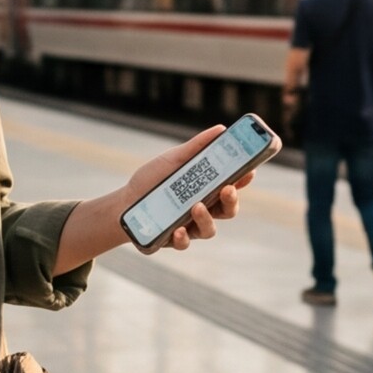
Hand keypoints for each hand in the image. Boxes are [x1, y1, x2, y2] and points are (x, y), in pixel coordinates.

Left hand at [120, 124, 249, 253]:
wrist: (123, 202)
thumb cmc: (152, 180)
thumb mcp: (173, 160)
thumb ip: (196, 147)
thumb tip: (221, 129)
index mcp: (206, 190)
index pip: (232, 186)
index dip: (243, 180)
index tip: (249, 170)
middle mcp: (203, 210)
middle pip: (227, 210)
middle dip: (232, 201)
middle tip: (228, 189)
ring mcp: (189, 227)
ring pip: (209, 230)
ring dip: (207, 219)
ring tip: (197, 207)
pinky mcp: (172, 241)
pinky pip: (183, 243)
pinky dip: (183, 238)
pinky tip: (177, 230)